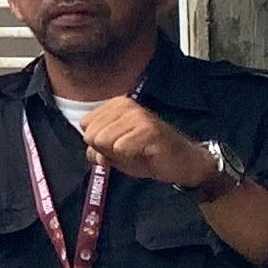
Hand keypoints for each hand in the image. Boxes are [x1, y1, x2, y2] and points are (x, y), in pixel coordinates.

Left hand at [78, 98, 221, 189]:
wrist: (182, 163)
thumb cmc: (147, 155)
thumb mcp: (115, 153)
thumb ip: (97, 149)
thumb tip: (91, 152)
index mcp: (116, 105)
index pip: (85, 124)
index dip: (98, 143)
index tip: (117, 146)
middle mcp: (126, 104)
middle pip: (92, 134)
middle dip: (106, 150)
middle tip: (129, 151)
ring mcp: (138, 115)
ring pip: (104, 141)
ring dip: (118, 155)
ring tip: (137, 152)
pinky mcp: (149, 129)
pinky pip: (120, 148)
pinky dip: (130, 157)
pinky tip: (145, 153)